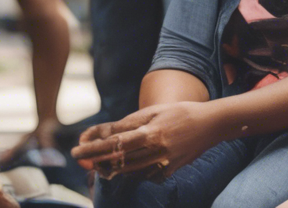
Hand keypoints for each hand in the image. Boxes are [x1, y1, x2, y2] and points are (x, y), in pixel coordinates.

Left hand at [72, 102, 219, 179]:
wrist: (211, 125)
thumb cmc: (180, 112)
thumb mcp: (155, 111)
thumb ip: (131, 122)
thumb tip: (108, 132)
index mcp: (151, 132)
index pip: (115, 143)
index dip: (93, 148)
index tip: (77, 150)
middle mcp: (156, 150)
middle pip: (119, 160)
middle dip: (95, 159)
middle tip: (79, 159)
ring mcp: (164, 163)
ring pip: (129, 171)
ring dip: (110, 168)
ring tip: (95, 164)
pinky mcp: (171, 170)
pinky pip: (146, 175)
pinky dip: (133, 172)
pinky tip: (123, 168)